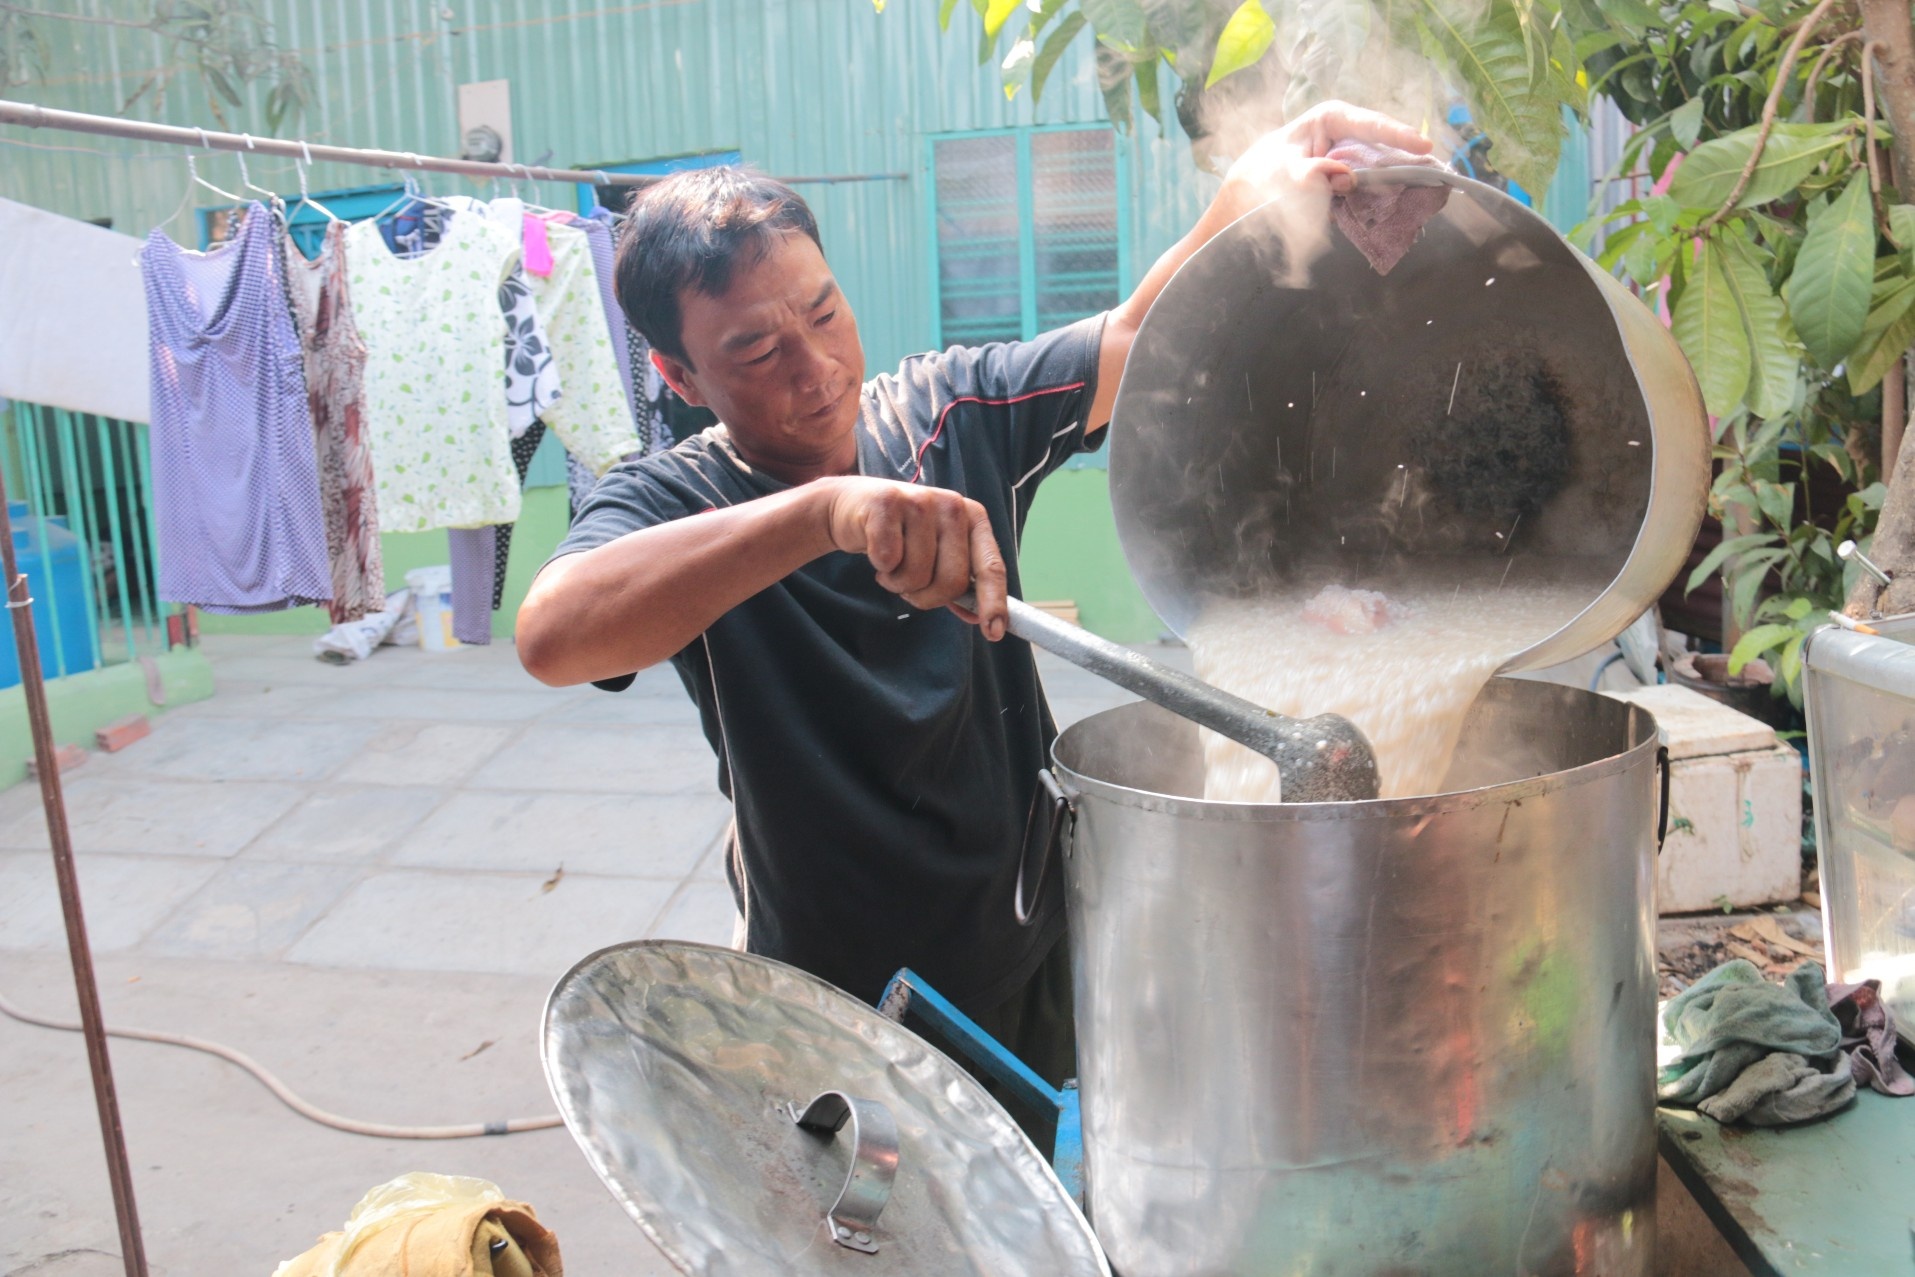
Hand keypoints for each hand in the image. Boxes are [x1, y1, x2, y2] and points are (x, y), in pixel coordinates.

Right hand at [820, 477, 1008, 639]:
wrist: (853, 507)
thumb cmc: (901, 535)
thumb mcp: (936, 555)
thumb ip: (958, 584)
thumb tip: (979, 618)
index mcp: (974, 518)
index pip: (991, 566)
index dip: (993, 602)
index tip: (993, 633)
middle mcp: (953, 506)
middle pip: (952, 581)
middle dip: (926, 597)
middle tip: (909, 586)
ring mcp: (921, 501)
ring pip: (917, 575)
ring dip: (897, 583)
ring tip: (890, 565)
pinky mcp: (887, 503)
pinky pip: (888, 560)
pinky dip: (880, 566)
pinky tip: (875, 551)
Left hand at [1211, 101, 1431, 223]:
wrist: (1244, 204)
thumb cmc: (1261, 179)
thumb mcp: (1281, 175)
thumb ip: (1310, 176)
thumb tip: (1345, 178)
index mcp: (1326, 120)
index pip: (1366, 123)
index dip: (1396, 134)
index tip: (1422, 146)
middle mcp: (1342, 136)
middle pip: (1380, 145)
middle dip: (1405, 160)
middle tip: (1434, 175)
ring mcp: (1346, 161)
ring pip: (1378, 168)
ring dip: (1398, 182)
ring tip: (1427, 192)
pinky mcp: (1346, 185)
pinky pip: (1369, 190)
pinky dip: (1382, 200)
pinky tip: (1401, 208)